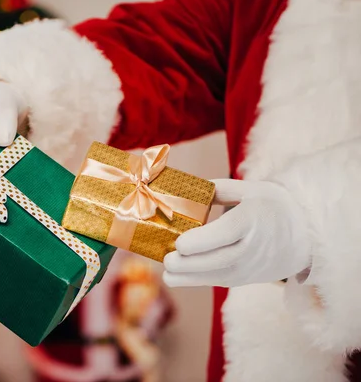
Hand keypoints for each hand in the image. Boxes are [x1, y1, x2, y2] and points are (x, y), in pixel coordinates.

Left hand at [162, 179, 311, 287]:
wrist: (305, 236)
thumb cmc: (271, 207)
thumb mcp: (249, 189)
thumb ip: (217, 190)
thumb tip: (184, 191)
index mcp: (254, 219)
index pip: (228, 233)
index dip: (203, 241)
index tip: (180, 243)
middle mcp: (253, 247)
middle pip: (219, 260)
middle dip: (189, 264)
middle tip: (166, 259)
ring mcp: (249, 267)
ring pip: (216, 277)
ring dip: (188, 277)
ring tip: (166, 272)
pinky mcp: (244, 279)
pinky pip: (217, 281)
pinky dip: (195, 280)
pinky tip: (175, 276)